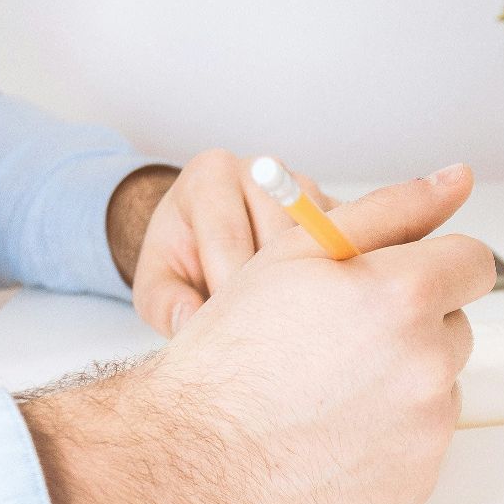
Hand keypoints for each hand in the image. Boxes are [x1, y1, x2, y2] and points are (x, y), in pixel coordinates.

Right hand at [22, 165, 493, 503]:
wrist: (192, 461)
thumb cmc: (232, 355)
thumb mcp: (297, 254)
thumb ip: (390, 210)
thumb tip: (457, 179)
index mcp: (404, 295)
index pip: (473, 263)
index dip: (433, 267)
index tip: (402, 282)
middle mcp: (428, 364)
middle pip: (455, 328)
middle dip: (411, 328)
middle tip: (338, 343)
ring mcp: (426, 431)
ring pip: (439, 388)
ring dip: (401, 384)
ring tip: (327, 393)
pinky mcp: (417, 483)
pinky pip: (422, 446)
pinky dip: (388, 439)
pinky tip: (331, 437)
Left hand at [122, 149, 335, 336]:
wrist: (209, 238)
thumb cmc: (182, 260)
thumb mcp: (156, 283)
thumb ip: (165, 303)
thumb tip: (190, 322)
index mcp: (210, 175)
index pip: (227, 234)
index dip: (229, 290)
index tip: (230, 332)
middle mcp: (262, 169)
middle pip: (279, 237)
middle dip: (270, 291)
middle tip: (262, 334)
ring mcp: (305, 187)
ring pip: (319, 244)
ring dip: (307, 288)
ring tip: (288, 324)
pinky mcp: (337, 210)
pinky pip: (347, 248)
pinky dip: (334, 282)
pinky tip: (314, 311)